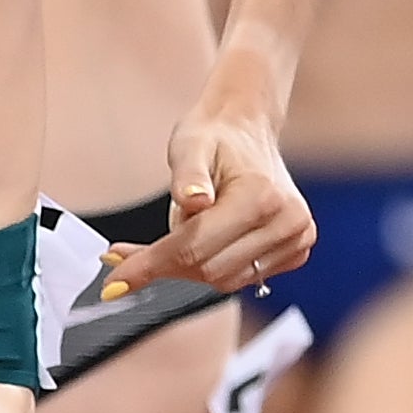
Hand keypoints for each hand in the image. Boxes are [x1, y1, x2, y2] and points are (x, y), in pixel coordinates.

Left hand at [109, 86, 311, 294]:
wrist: (247, 130)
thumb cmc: (214, 137)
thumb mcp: (189, 145)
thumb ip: (187, 174)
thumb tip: (192, 201)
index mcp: (261, 196)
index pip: (195, 247)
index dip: (150, 266)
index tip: (115, 282)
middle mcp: (288, 222)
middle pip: (208, 269)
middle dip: (164, 265)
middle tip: (126, 254)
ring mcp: (297, 239)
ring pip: (223, 280)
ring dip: (187, 266)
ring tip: (177, 230)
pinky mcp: (295, 251)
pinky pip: (240, 277)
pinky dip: (211, 267)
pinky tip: (200, 241)